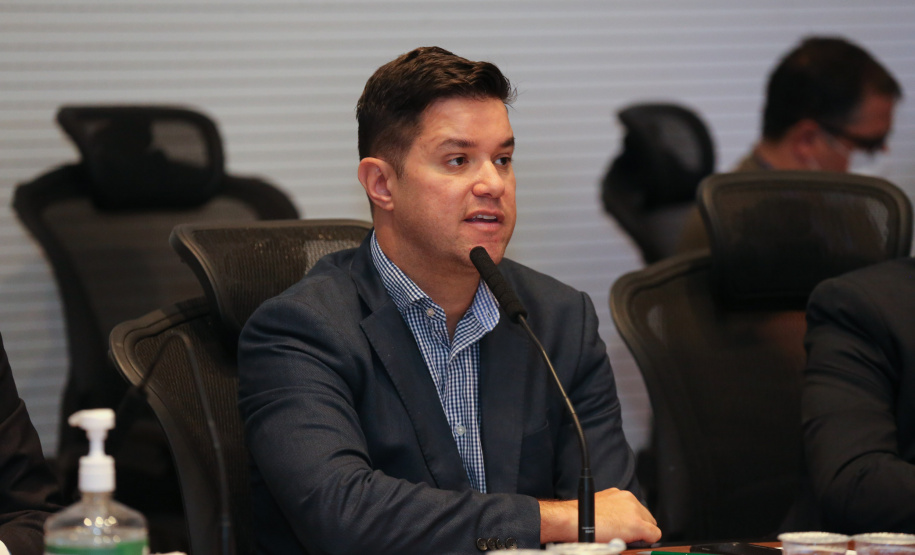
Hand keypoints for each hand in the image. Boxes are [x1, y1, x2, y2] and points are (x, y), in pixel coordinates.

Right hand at [539, 487, 660, 544]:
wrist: (575, 520)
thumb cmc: (581, 517)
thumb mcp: (599, 508)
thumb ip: (611, 511)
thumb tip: (616, 522)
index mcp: (619, 494)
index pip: (637, 509)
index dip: (633, 522)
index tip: (627, 529)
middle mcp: (629, 499)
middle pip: (646, 516)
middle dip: (640, 527)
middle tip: (627, 536)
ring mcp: (634, 510)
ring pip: (651, 525)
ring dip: (642, 533)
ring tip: (626, 539)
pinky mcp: (637, 524)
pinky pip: (654, 534)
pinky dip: (648, 541)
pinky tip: (636, 543)